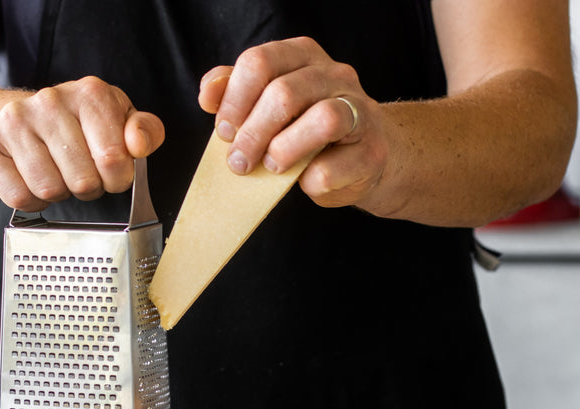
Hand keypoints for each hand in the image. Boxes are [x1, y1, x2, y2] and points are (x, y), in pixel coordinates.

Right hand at [0, 76, 164, 210]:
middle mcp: (50, 100)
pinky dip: (30, 200)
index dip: (117, 178)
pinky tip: (30, 179)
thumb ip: (144, 132)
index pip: (115, 158)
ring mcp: (14, 121)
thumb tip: (139, 143)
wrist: (8, 121)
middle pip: (83, 181)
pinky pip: (19, 197)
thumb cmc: (72, 128)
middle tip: (78, 173)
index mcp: (90, 93)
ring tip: (54, 172)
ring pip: (49, 191)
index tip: (110, 170)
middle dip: (86, 188)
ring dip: (57, 194)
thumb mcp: (117, 123)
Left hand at [198, 37, 387, 208]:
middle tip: (239, 162)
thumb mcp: (268, 105)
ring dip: (283, 151)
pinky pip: (332, 167)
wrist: (364, 158)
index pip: (260, 62)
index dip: (234, 100)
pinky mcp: (371, 153)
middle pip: (284, 93)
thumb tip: (208, 95)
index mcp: (303, 56)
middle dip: (252, 134)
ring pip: (322, 119)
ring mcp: (360, 111)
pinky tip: (304, 179)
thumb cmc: (306, 131)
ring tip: (271, 166)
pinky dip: (308, 180)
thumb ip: (236, 93)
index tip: (224, 131)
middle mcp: (335, 75)